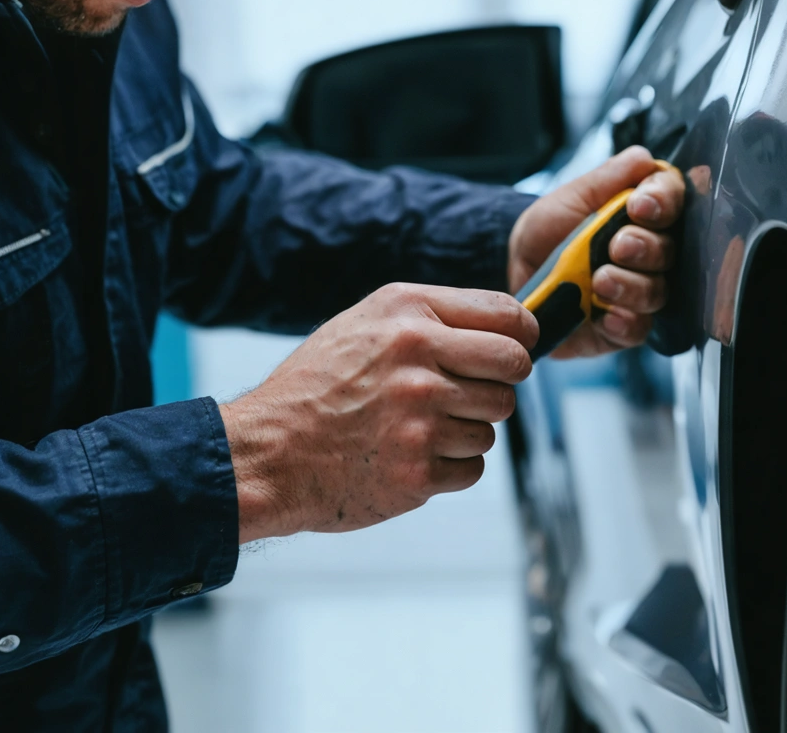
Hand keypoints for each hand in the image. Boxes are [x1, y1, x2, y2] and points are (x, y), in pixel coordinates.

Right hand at [221, 283, 538, 542]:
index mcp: (407, 313)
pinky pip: (473, 467)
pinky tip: (408, 456)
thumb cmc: (316, 387)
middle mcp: (417, 359)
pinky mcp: (418, 473)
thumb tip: (510, 330)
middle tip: (468, 394)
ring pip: (493, 423)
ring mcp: (419, 418)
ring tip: (415, 428)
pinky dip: (449, 468)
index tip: (514, 351)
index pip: (508, 317)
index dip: (522, 337)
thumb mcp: (364, 325)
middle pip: (513, 369)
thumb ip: (432, 320)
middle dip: (500, 384)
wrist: (265, 454)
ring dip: (466, 430)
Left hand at [508, 146, 685, 358]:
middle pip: (669, 251)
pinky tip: (607, 316)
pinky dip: (625, 322)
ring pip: (657, 292)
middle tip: (619, 246)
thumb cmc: (547, 231)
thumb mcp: (568, 198)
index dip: (663, 201)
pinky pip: (638, 330)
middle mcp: (649, 255)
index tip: (640, 205)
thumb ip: (606, 179)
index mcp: (642, 215)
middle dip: (646, 246)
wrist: (515, 271)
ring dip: (632, 286)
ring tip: (601, 280)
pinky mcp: (623, 328)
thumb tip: (644, 159)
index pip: (671, 201)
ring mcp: (638, 293)